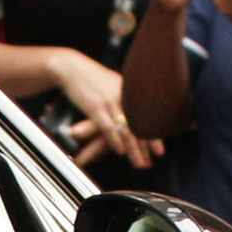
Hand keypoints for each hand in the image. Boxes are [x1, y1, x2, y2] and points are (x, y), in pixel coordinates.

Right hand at [48, 49, 151, 166]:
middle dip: (147, 146)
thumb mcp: (113, 83)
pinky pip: (107, 127)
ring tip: (139, 163)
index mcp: (130, 92)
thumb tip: (135, 107)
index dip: (154, 135)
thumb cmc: (91, 78)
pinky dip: (114, 140)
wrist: (71, 68)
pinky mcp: (95, 107)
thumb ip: (125, 95)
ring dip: (133, 149)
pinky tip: (119, 151)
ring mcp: (110, 102)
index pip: (147, 117)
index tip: (159, 151)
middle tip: (153, 161)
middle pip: (140, 125)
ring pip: (126, 130)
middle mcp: (124, 97)